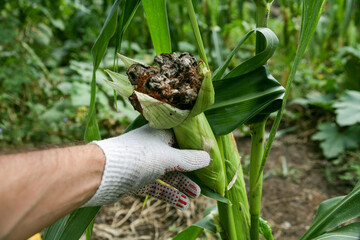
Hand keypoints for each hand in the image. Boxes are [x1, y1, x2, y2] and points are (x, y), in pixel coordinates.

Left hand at [83, 125, 209, 209]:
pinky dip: (169, 194)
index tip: (211, 154)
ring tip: (197, 195)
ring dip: (183, 184)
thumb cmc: (138, 157)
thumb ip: (189, 159)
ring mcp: (146, 164)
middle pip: (178, 158)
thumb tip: (208, 158)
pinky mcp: (139, 179)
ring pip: (169, 174)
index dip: (198, 146)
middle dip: (192, 170)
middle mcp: (154, 147)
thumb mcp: (168, 158)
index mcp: (161, 134)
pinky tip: (182, 204)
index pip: (183, 137)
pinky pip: (158, 186)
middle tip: (206, 180)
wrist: (102, 173)